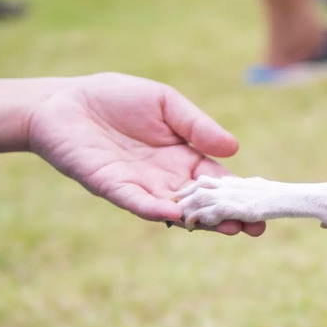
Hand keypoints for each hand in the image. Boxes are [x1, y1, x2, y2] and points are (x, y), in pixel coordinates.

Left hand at [26, 73, 263, 235]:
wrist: (62, 101)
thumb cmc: (114, 98)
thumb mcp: (165, 102)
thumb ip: (196, 125)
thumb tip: (234, 148)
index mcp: (181, 156)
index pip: (217, 180)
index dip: (240, 192)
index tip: (264, 206)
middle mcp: (163, 178)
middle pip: (202, 202)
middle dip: (229, 214)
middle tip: (257, 228)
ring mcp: (138, 185)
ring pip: (174, 208)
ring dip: (201, 220)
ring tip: (228, 228)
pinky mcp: (110, 185)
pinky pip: (135, 200)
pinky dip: (154, 209)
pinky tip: (175, 215)